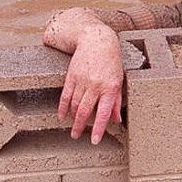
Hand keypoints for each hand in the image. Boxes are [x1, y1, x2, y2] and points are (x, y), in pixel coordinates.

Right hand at [57, 24, 123, 143]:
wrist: (97, 40)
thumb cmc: (111, 60)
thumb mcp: (118, 79)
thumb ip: (116, 101)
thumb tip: (116, 120)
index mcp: (110, 88)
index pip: (103, 113)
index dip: (98, 129)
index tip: (94, 141)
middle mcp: (96, 85)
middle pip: (85, 111)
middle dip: (79, 126)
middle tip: (75, 136)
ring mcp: (82, 80)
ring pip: (75, 105)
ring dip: (72, 118)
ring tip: (72, 128)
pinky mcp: (72, 75)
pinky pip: (66, 95)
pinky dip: (63, 107)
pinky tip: (62, 115)